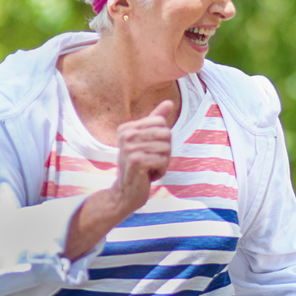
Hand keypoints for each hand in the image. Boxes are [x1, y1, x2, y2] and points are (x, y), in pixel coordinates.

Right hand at [112, 100, 176, 215]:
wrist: (126, 193)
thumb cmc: (139, 167)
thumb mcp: (147, 142)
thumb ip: (156, 121)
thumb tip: (169, 102)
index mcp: (127, 128)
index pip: (162, 123)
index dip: (163, 140)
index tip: (150, 151)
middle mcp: (126, 134)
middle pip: (166, 134)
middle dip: (165, 152)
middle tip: (152, 162)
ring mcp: (129, 147)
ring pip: (166, 149)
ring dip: (163, 163)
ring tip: (149, 169)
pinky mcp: (135, 160)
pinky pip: (162, 160)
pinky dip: (160, 171)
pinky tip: (148, 176)